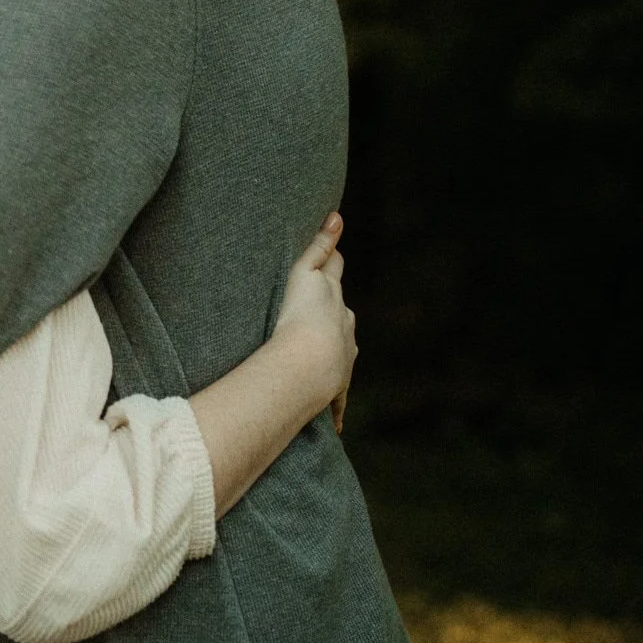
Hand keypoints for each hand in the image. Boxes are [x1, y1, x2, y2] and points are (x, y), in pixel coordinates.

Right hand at [272, 213, 357, 430]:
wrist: (308, 363)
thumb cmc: (298, 320)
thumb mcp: (304, 277)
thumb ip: (319, 248)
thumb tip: (339, 216)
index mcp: (333, 302)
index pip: (333, 276)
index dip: (330, 265)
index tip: (330, 260)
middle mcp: (344, 328)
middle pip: (341, 311)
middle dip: (333, 307)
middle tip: (320, 307)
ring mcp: (343, 357)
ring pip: (341, 350)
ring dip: (333, 351)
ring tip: (319, 355)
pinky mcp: (337, 387)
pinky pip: (338, 398)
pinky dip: (337, 408)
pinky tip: (337, 425)